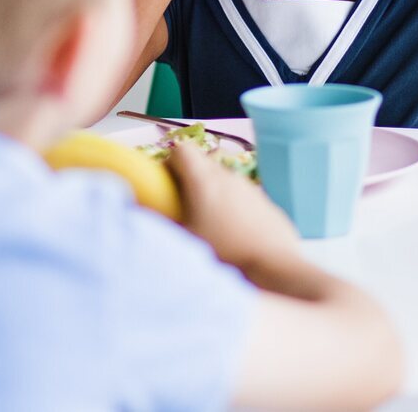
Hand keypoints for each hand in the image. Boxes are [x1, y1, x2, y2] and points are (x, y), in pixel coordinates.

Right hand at [166, 140, 302, 273]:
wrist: (275, 267)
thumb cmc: (225, 254)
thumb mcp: (185, 240)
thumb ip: (162, 222)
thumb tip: (142, 211)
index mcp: (204, 180)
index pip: (182, 149)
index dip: (171, 162)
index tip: (168, 183)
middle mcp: (227, 176)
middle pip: (203, 162)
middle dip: (191, 178)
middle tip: (186, 206)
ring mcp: (250, 187)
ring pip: (224, 179)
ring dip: (214, 192)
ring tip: (211, 223)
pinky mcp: (266, 202)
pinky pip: (243, 196)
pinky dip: (234, 206)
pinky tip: (235, 233)